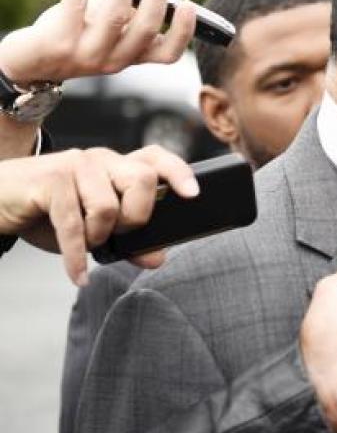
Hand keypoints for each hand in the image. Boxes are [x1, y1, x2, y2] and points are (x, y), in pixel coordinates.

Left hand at [0, 0, 195, 85]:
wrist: (33, 62)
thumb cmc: (79, 36)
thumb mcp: (110, 31)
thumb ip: (132, 14)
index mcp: (133, 58)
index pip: (168, 54)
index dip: (182, 32)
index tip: (188, 5)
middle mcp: (114, 61)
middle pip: (145, 28)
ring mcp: (87, 54)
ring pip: (115, 14)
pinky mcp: (58, 40)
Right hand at [0, 145, 198, 284]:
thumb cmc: (47, 212)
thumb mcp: (93, 230)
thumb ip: (128, 243)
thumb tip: (159, 258)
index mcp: (117, 166)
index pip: (157, 157)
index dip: (179, 172)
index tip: (193, 194)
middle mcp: (101, 160)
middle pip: (144, 181)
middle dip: (136, 217)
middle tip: (116, 233)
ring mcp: (76, 165)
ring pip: (109, 206)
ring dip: (98, 237)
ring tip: (85, 242)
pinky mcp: (51, 180)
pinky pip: (74, 224)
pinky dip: (77, 256)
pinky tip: (78, 275)